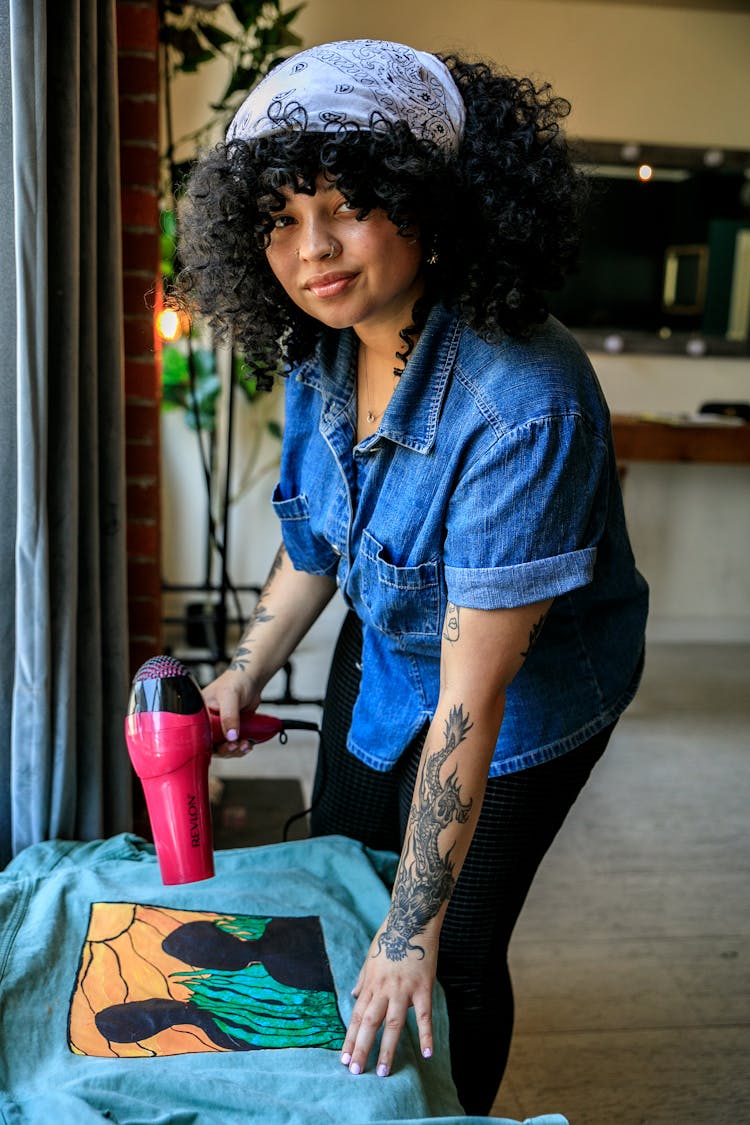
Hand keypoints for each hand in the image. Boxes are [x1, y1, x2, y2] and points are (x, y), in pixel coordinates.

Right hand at [202, 668, 261, 755]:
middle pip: (212, 745)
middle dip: (226, 749)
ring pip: (224, 747)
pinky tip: (248, 744)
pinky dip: (241, 747)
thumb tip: (231, 736)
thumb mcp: (230, 697)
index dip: (210, 745)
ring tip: (245, 745)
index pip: (199, 736)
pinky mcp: (231, 729)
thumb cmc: (236, 681)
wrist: (251, 679)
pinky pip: (233, 744)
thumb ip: (229, 716)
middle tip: (235, 746)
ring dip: (235, 750)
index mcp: (200, 714)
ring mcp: (220, 727)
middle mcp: (208, 722)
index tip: (223, 746)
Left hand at [340, 921, 435, 1077]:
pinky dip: (425, 1035)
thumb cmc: (390, 938)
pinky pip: (424, 1015)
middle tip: (355, 1072)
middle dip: (361, 1049)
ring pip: (392, 1024)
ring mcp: (403, 989)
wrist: (411, 920)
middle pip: (369, 1023)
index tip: (343, 1059)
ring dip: (387, 1048)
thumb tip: (353, 994)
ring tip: (383, 1072)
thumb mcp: (371, 958)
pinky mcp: (423, 988)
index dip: (349, 1038)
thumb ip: (363, 979)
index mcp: (370, 984)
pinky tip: (426, 1053)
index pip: (356, 1016)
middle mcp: (383, 989)